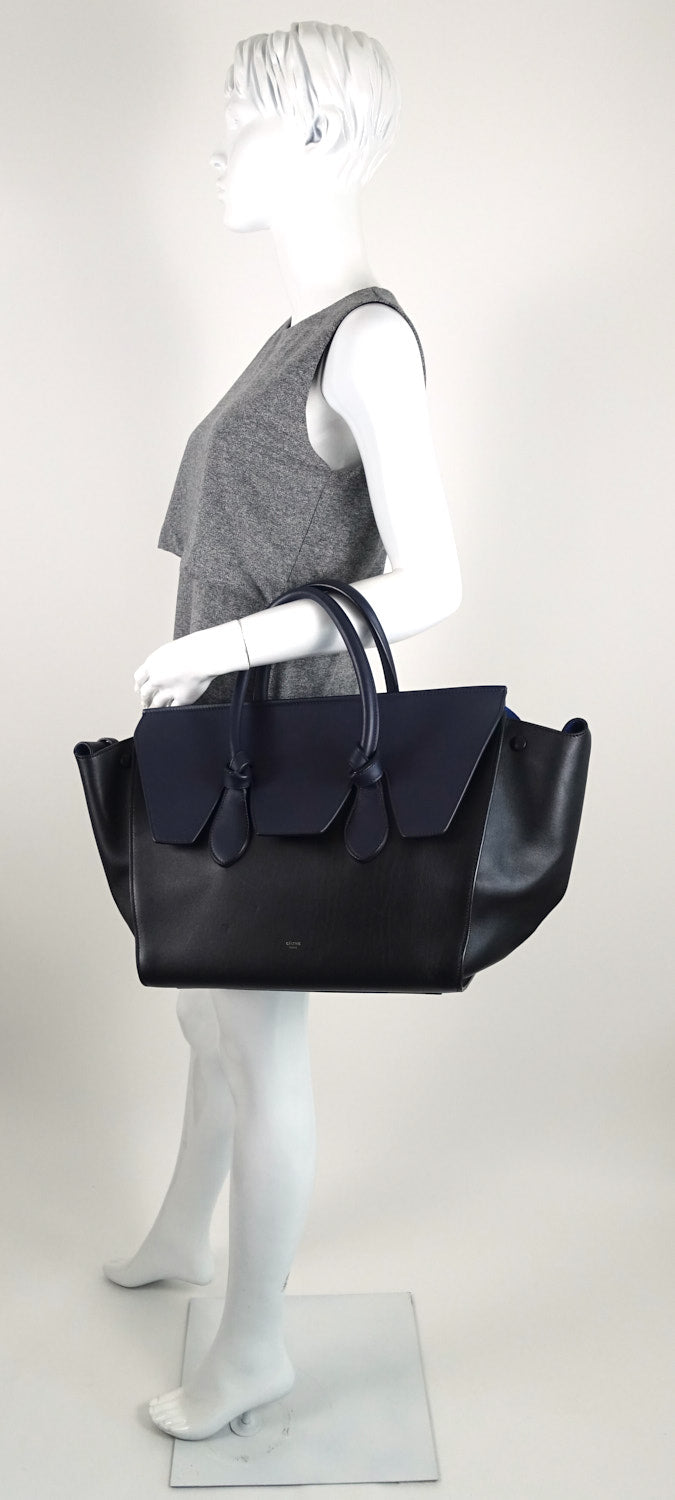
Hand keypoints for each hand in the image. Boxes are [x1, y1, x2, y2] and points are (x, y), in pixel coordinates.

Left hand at [133, 621, 247, 708]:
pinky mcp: (181, 699)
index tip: (138, 689)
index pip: (139, 678)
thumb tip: (162, 668)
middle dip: (144, 699)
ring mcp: (168, 690)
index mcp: (152, 664)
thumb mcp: (169, 650)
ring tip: (154, 711)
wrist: (205, 654)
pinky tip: (171, 711)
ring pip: (156, 704)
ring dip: (154, 708)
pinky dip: (171, 710)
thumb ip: (162, 662)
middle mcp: (156, 678)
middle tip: (144, 703)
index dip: (138, 685)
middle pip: (145, 693)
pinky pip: (172, 708)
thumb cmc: (192, 648)